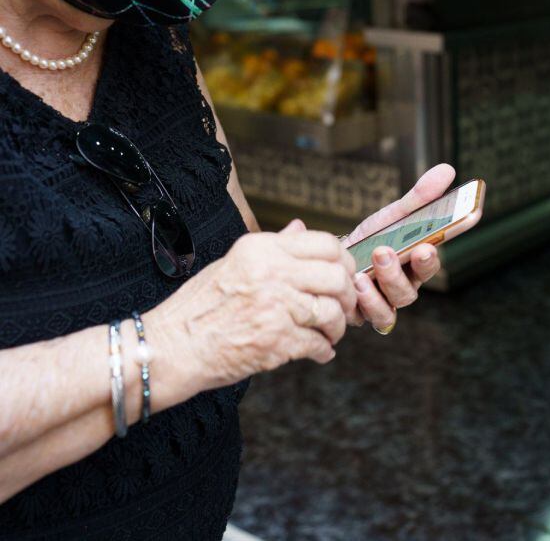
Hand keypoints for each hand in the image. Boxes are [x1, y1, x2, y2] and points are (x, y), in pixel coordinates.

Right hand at [144, 222, 357, 394]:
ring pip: (332, 313)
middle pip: (337, 277)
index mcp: (261, 248)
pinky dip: (324, 351)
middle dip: (348, 296)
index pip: (326, 244)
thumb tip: (300, 227)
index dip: (344, 262)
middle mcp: (272, 273)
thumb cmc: (199, 307)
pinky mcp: (276, 341)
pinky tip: (319, 352)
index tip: (345, 276)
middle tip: (345, 309)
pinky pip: (318, 344)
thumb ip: (273, 247)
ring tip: (330, 334)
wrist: (170, 347)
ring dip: (337, 327)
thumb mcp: (233, 262)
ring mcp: (275, 307)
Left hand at [341, 163, 455, 332]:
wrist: (331, 258)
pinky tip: (354, 281)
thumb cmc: (370, 239)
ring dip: (381, 287)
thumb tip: (448, 169)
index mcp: (416, 264)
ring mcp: (384, 304)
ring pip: (392, 306)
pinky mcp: (362, 315)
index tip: (431, 243)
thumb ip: (420, 198)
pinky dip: (363, 301)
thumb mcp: (392, 215)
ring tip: (365, 270)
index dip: (434, 255)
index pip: (431, 262)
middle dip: (405, 271)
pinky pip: (369, 317)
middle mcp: (403, 287)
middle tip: (394, 250)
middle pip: (412, 289)